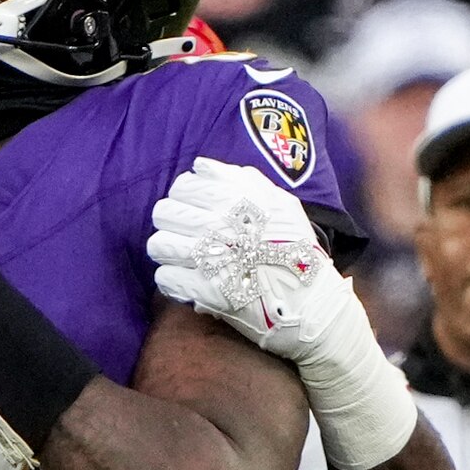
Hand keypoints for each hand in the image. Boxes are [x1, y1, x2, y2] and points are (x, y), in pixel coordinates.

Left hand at [145, 157, 344, 357]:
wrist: (311, 303)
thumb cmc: (295, 251)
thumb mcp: (279, 204)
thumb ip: (242, 181)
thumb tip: (201, 166)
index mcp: (238, 199)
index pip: (184, 185)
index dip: (182, 198)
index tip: (192, 209)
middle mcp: (221, 223)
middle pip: (164, 212)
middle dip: (170, 224)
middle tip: (182, 235)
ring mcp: (211, 257)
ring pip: (158, 245)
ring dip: (167, 252)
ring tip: (183, 259)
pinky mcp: (203, 290)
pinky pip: (164, 277)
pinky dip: (172, 280)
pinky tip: (187, 281)